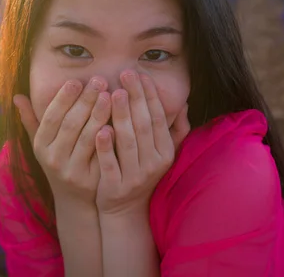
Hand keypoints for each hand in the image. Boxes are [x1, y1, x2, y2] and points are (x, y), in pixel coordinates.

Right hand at [13, 77, 110, 205]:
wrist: (74, 200)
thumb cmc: (59, 160)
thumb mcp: (42, 143)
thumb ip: (31, 119)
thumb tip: (16, 96)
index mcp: (41, 145)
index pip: (51, 117)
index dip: (63, 99)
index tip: (76, 80)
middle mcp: (53, 158)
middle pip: (70, 125)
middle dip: (85, 100)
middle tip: (99, 80)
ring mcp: (72, 170)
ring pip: (87, 138)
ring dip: (98, 114)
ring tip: (109, 94)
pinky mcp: (90, 179)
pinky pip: (100, 154)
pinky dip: (109, 136)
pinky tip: (118, 120)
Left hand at [95, 70, 189, 215]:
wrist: (125, 210)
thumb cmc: (141, 172)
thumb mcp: (162, 153)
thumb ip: (174, 130)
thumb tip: (183, 104)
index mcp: (165, 152)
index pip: (159, 118)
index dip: (150, 95)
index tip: (140, 74)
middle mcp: (153, 163)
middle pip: (144, 126)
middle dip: (136, 98)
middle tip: (126, 73)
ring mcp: (135, 176)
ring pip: (128, 142)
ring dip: (122, 116)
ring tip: (114, 93)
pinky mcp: (115, 187)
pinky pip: (111, 164)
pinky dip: (106, 147)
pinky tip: (100, 129)